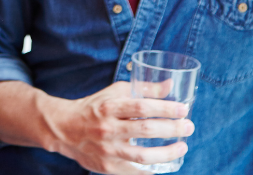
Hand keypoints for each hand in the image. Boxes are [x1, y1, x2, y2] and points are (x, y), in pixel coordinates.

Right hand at [44, 82, 192, 174]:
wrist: (64, 129)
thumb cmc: (94, 108)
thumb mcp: (114, 93)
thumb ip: (142, 89)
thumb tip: (169, 86)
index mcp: (109, 107)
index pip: (141, 107)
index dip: (164, 108)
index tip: (183, 109)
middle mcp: (107, 129)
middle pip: (145, 130)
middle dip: (171, 129)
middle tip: (188, 127)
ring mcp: (107, 150)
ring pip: (142, 155)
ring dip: (167, 153)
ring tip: (182, 147)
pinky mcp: (107, 167)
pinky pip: (134, 172)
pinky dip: (150, 172)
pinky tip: (165, 167)